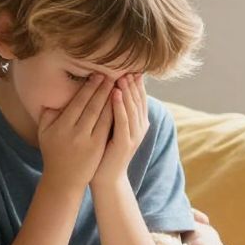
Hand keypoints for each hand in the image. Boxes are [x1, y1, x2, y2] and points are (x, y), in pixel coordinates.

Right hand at [38, 73, 113, 196]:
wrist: (64, 179)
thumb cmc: (53, 153)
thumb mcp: (44, 133)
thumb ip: (47, 115)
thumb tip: (54, 97)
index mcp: (60, 126)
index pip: (77, 102)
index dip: (88, 88)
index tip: (96, 75)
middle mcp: (74, 132)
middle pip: (91, 106)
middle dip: (102, 89)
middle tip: (111, 74)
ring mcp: (87, 141)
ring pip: (102, 115)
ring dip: (111, 98)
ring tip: (118, 85)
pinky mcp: (98, 147)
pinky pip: (107, 126)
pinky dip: (114, 113)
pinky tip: (120, 103)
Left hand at [93, 75, 149, 190]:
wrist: (105, 177)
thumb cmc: (104, 150)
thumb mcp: (111, 126)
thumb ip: (113, 109)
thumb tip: (108, 87)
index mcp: (138, 122)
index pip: (139, 97)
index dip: (135, 82)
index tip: (129, 66)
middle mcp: (139, 127)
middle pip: (138, 99)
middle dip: (132, 83)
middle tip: (126, 66)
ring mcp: (134, 135)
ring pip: (132, 108)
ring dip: (127, 91)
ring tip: (121, 75)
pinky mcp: (125, 143)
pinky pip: (123, 121)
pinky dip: (120, 106)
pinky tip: (114, 94)